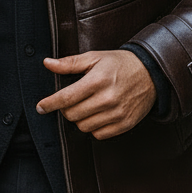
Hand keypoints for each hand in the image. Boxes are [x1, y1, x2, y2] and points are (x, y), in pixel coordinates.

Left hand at [36, 50, 155, 140]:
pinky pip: (98, 134)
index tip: (40, 107)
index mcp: (98, 80)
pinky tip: (98, 114)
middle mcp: (107, 98)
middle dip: (66, 109)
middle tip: (73, 100)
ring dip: (80, 118)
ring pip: (83, 126)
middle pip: (72, 115)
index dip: (49, 104)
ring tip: (88, 105)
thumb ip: (70, 63)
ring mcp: (117, 113)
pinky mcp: (124, 124)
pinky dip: (93, 127)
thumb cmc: (120, 64)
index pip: (66, 97)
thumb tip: (47, 63)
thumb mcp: (95, 58)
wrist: (151, 73)